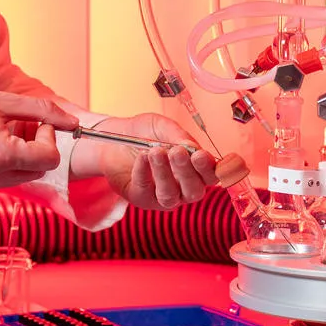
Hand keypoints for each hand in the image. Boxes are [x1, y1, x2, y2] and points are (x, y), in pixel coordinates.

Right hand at [0, 69, 78, 190]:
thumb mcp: (3, 100)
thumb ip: (42, 111)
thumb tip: (72, 122)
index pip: (49, 159)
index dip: (49, 137)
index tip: (36, 120)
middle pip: (38, 170)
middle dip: (38, 146)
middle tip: (23, 122)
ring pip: (22, 176)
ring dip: (24, 155)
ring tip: (6, 129)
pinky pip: (2, 177)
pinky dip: (6, 161)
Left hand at [79, 113, 217, 210]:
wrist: (114, 137)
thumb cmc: (144, 132)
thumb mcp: (162, 126)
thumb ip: (178, 135)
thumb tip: (191, 146)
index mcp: (195, 169)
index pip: (211, 175)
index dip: (211, 169)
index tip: (201, 155)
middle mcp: (183, 187)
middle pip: (195, 190)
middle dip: (187, 172)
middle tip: (177, 152)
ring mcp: (162, 196)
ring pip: (170, 196)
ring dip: (164, 174)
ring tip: (156, 152)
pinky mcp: (141, 199)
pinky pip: (145, 191)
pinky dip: (144, 172)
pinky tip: (142, 156)